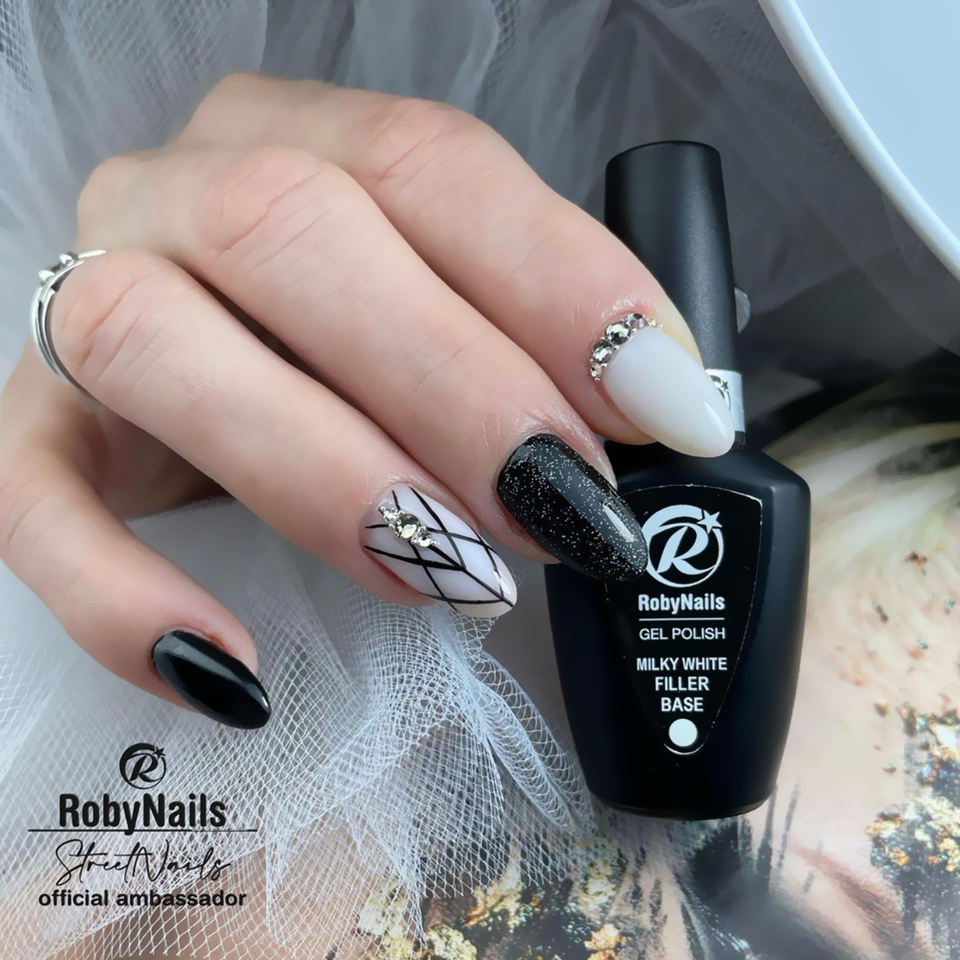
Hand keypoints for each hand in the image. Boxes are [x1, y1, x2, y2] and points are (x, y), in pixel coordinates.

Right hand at [0, 75, 732, 726]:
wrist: (194, 393)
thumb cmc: (348, 355)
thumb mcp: (451, 315)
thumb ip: (537, 342)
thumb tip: (660, 413)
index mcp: (300, 140)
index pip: (428, 161)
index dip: (556, 278)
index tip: (662, 405)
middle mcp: (176, 195)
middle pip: (291, 230)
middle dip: (451, 380)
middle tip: (559, 503)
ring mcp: (82, 308)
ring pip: (152, 341)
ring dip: (319, 470)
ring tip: (442, 570)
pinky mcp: (32, 436)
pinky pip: (27, 501)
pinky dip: (123, 593)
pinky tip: (232, 667)